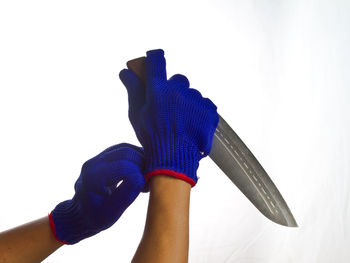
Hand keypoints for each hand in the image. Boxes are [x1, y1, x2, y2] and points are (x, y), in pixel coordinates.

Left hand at [49, 143, 144, 243]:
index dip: (140, 174)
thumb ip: (127, 194)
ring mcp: (98, 158)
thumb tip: (142, 177)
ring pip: (125, 148)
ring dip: (140, 159)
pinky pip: (123, 150)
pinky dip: (135, 157)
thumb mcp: (112, 212)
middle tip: (149, 180)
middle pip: (125, 153)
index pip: (124, 166)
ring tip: (147, 174)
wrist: (81, 214)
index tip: (146, 187)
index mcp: (93, 177)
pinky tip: (142, 169)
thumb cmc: (96, 217)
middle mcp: (93, 163)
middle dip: (142, 164)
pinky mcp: (104, 157)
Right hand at [119, 49, 218, 186]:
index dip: (154, 58)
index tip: (155, 58)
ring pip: (192, 94)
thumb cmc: (153, 138)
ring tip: (182, 122)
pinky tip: (192, 125)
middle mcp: (178, 91)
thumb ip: (133, 90)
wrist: (175, 159)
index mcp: (158, 90)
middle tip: (170, 108)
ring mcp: (196, 100)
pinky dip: (199, 112)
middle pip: (178, 80)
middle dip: (174, 89)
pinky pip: (204, 104)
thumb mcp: (137, 115)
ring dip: (187, 103)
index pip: (156, 62)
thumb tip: (125, 72)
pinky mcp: (210, 110)